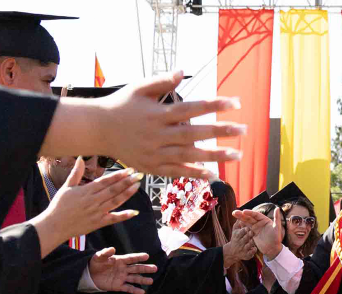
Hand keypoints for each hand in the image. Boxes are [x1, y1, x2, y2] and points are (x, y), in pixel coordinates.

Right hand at [29, 158, 140, 256]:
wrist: (54, 226)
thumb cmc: (59, 205)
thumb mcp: (67, 187)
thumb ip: (76, 173)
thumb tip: (80, 158)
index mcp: (86, 191)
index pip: (106, 181)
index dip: (118, 175)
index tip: (129, 169)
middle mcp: (93, 201)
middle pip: (113, 190)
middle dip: (127, 181)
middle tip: (138, 175)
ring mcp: (97, 212)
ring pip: (115, 201)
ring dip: (127, 194)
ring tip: (137, 186)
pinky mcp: (98, 223)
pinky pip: (113, 219)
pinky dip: (124, 216)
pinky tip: (134, 212)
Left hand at [87, 247, 157, 293]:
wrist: (90, 275)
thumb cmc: (96, 263)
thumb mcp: (98, 257)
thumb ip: (105, 253)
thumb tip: (112, 248)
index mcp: (120, 260)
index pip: (131, 258)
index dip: (138, 257)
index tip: (147, 256)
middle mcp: (123, 269)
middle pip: (136, 268)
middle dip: (145, 268)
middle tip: (155, 268)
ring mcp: (122, 277)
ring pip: (134, 278)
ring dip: (143, 280)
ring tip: (151, 281)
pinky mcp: (119, 286)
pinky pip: (128, 288)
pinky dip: (135, 290)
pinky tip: (142, 292)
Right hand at [90, 71, 245, 178]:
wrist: (97, 129)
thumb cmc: (121, 104)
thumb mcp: (139, 88)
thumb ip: (162, 82)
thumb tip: (182, 73)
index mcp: (159, 113)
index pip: (193, 108)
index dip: (216, 105)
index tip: (236, 104)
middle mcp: (159, 134)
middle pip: (196, 133)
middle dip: (222, 132)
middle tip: (244, 130)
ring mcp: (155, 153)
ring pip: (190, 156)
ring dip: (215, 156)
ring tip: (237, 155)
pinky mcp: (151, 167)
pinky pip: (176, 171)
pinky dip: (194, 173)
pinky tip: (212, 173)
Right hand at [222, 225, 258, 267]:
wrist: (232, 252)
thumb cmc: (236, 238)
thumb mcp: (235, 230)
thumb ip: (238, 223)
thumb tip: (240, 213)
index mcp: (236, 236)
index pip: (241, 232)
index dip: (245, 229)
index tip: (248, 227)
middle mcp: (239, 243)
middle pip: (245, 238)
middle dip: (249, 235)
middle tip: (252, 232)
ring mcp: (243, 250)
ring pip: (249, 245)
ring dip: (251, 242)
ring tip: (253, 240)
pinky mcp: (246, 256)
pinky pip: (251, 253)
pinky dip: (253, 250)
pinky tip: (254, 248)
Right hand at [233, 208, 282, 256]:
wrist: (272, 249)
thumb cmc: (276, 239)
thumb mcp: (277, 228)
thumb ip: (276, 218)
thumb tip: (278, 208)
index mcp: (264, 220)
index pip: (256, 215)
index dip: (249, 213)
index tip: (243, 211)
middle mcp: (259, 222)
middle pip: (250, 217)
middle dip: (242, 214)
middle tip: (235, 212)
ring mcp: (255, 228)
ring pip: (246, 221)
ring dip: (240, 218)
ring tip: (234, 214)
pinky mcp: (252, 233)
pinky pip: (246, 228)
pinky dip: (241, 225)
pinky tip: (236, 222)